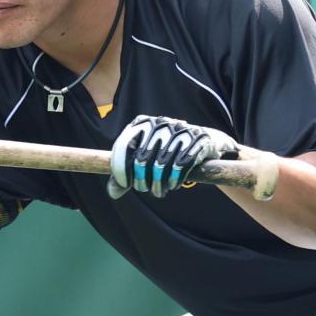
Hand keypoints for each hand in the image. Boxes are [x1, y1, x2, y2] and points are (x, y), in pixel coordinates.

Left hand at [107, 115, 237, 198]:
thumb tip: (112, 192)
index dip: (121, 168)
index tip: (125, 183)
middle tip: (144, 190)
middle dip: (141, 179)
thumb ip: (126, 170)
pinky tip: (173, 185)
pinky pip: (181, 164)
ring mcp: (179, 129)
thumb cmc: (167, 150)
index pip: (124, 146)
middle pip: (142, 158)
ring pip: (161, 163)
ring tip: (159, 191)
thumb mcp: (144, 156)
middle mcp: (159, 123)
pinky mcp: (197, 139)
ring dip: (159, 183)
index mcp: (141, 122)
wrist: (202, 141)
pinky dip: (175, 178)